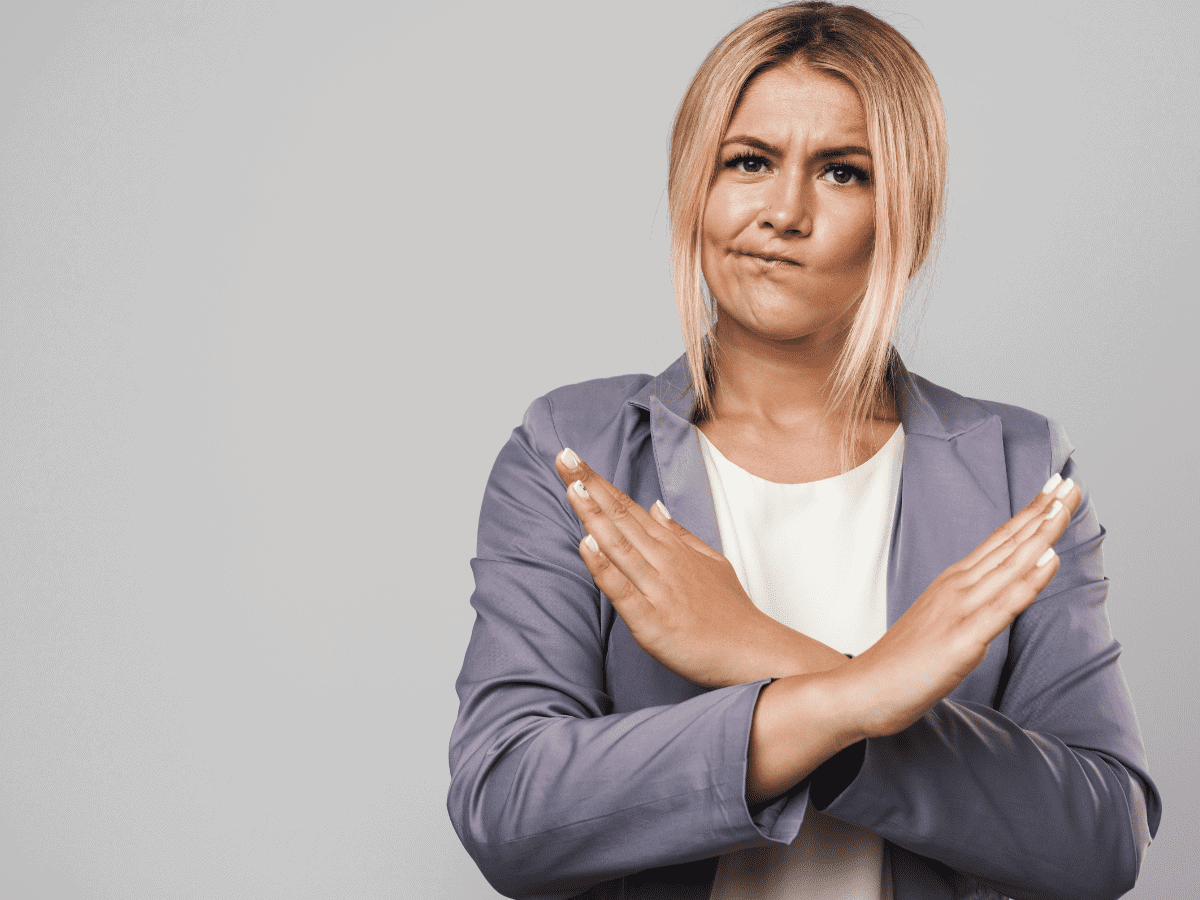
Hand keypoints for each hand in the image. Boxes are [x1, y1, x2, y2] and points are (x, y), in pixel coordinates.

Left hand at [555, 447, 847, 687]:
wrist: (754, 653)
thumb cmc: (730, 612)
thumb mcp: (710, 562)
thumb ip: (679, 534)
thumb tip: (655, 506)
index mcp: (672, 548)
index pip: (628, 507)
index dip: (599, 483)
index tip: (573, 458)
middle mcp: (663, 562)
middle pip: (620, 518)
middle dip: (589, 486)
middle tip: (564, 456)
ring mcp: (658, 589)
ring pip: (619, 546)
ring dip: (594, 515)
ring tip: (572, 486)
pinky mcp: (652, 621)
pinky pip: (623, 590)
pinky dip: (604, 567)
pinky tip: (586, 545)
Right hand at [840, 472, 1081, 740]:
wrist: (863, 689)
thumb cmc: (901, 662)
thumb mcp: (938, 623)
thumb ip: (965, 605)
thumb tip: (995, 593)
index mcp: (953, 583)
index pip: (999, 541)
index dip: (1030, 513)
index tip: (1055, 487)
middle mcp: (957, 588)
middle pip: (1008, 543)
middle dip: (1042, 512)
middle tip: (1070, 482)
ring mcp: (960, 610)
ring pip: (1009, 564)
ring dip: (1040, 533)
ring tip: (1064, 505)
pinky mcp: (962, 639)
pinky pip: (1003, 605)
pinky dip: (1028, 580)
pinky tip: (1049, 559)